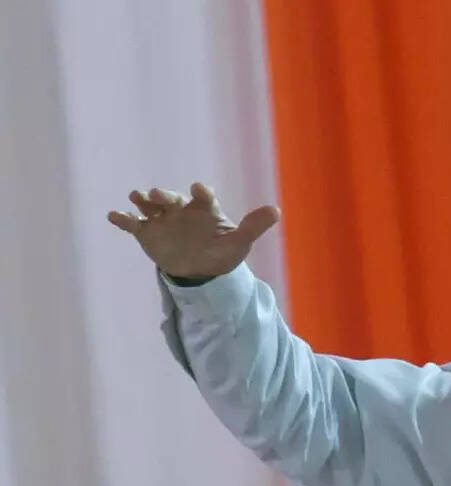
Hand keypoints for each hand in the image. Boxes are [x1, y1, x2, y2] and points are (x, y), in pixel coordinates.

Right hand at [107, 183, 278, 279]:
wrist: (200, 270)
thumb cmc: (221, 251)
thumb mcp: (239, 242)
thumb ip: (254, 226)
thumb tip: (276, 210)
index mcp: (205, 209)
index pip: (204, 197)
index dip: (201, 192)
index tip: (198, 189)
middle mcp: (182, 209)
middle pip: (172, 199)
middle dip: (165, 196)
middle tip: (157, 194)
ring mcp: (163, 220)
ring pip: (151, 207)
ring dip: (143, 201)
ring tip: (137, 197)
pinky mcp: (147, 232)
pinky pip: (133, 224)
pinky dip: (123, 218)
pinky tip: (113, 215)